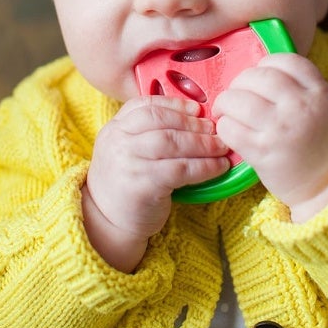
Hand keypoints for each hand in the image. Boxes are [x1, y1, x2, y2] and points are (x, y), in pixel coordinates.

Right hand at [83, 96, 229, 271]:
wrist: (107, 224)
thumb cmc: (126, 184)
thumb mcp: (127, 150)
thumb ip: (147, 132)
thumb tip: (193, 117)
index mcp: (115, 128)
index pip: (146, 105)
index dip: (174, 104)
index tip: (197, 109)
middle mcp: (118, 141)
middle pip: (162, 121)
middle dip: (193, 123)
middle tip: (214, 129)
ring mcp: (129, 162)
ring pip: (173, 142)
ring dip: (203, 144)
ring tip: (221, 147)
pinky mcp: (143, 185)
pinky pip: (181, 169)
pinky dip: (204, 167)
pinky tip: (218, 167)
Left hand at [214, 53, 327, 221]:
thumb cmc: (325, 146)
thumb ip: (305, 87)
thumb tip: (266, 72)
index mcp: (320, 92)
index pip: (286, 60)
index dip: (266, 65)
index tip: (259, 78)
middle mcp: (300, 106)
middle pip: (257, 76)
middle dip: (240, 82)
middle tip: (237, 94)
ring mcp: (280, 128)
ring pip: (237, 99)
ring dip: (225, 103)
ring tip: (226, 111)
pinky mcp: (262, 152)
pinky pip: (229, 128)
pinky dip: (223, 127)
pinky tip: (229, 131)